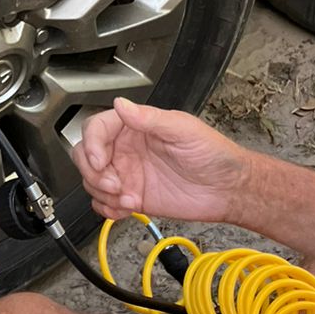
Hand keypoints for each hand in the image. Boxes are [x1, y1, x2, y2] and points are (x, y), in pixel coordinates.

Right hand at [73, 98, 252, 222]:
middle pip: (86, 155)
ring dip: (102, 193)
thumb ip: (149, 118)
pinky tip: (125, 209)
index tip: (100, 161)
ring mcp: (128, 174)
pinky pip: (104, 203)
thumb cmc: (213, 154)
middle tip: (114, 185)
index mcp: (136, 127)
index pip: (97, 129)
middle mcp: (127, 149)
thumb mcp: (183, 130)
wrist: (228, 190)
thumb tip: (121, 104)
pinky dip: (107, 208)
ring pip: (92, 181)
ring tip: (127, 199)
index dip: (92, 145)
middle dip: (92, 173)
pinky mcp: (132, 197)